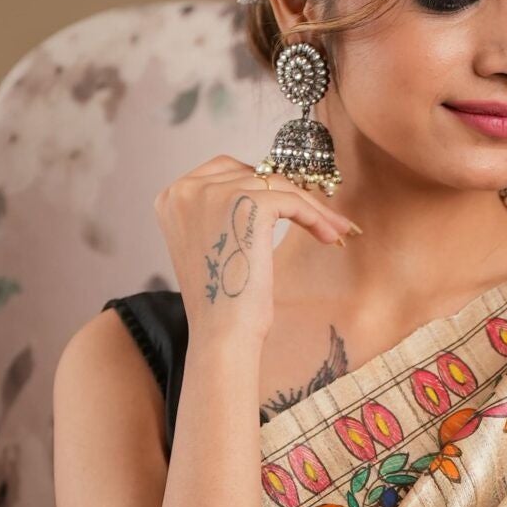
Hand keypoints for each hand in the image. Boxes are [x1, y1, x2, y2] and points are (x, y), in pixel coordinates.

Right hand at [152, 155, 359, 339]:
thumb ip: (223, 211)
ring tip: (334, 231)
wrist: (222, 335)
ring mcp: (213, 194)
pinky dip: (315, 216)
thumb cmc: (223, 301)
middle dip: (289, 194)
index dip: (261, 186)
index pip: (225, 171)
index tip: (290, 205)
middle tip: (322, 217)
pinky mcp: (246, 204)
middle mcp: (186, 190)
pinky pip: (291, 200)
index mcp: (172, 197)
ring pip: (276, 185)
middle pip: (252, 174)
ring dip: (310, 207)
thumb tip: (267, 188)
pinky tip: (329, 236)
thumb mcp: (213, 245)